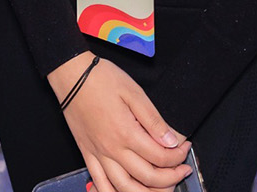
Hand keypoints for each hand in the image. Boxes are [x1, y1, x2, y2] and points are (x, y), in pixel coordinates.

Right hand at [47, 54, 188, 191]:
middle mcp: (112, 149)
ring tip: (161, 187)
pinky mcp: (87, 155)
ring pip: (125, 188)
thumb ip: (154, 120)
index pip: (160, 157)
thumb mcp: (135, 92)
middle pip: (147, 177)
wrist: (71, 76)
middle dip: (170, 178)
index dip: (178, 157)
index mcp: (126, 133)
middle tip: (181, 170)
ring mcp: (98, 155)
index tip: (184, 148)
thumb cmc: (101, 79)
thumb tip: (171, 140)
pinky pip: (100, 185)